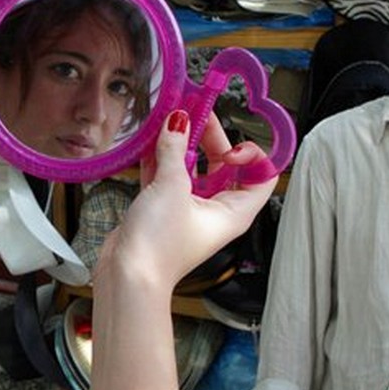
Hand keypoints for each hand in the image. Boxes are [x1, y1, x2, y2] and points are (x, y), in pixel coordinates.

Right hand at [101, 109, 276, 289]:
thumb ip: (175, 149)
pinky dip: (160, 158)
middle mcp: (215, 210)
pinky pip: (167, 176)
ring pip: (192, 168)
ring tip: (172, 119)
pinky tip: (151, 139)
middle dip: (211, 138)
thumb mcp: (172, 188)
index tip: (230, 146)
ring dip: (182, 144)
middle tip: (195, 114)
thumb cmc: (160, 248)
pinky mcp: (162, 209)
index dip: (251, 156)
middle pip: (223, 165)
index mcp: (234, 212)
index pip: (261, 177)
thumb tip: (178, 121)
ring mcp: (188, 208)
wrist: (127, 275)